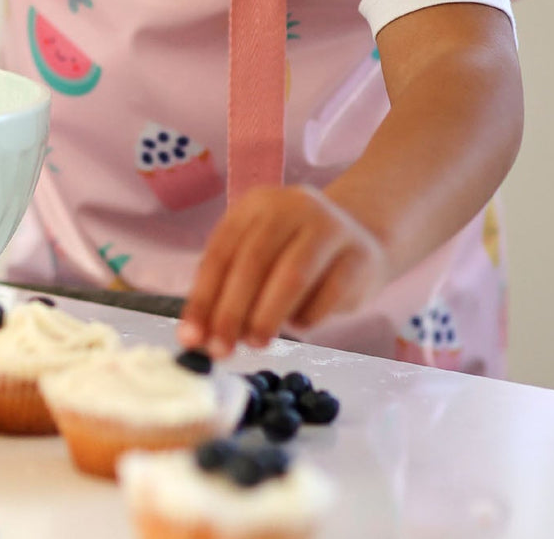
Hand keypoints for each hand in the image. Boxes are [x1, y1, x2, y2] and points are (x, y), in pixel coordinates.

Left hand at [177, 184, 387, 358]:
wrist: (361, 238)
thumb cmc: (296, 253)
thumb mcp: (260, 255)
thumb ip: (229, 286)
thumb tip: (199, 336)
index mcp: (257, 203)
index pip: (221, 250)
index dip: (204, 296)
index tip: (192, 338)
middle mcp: (292, 206)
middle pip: (253, 260)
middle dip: (232, 311)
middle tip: (221, 349)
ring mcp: (329, 226)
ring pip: (291, 275)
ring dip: (268, 315)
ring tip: (256, 343)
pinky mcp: (358, 255)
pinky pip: (328, 293)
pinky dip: (307, 317)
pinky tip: (299, 324)